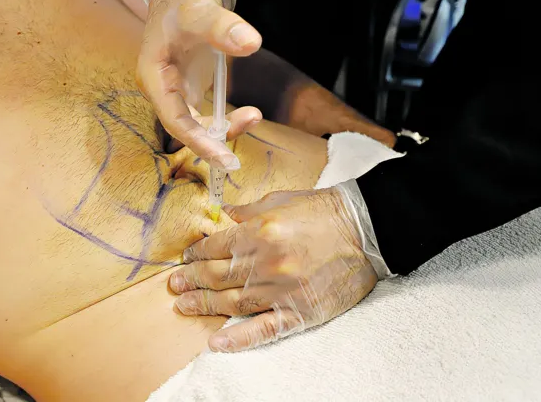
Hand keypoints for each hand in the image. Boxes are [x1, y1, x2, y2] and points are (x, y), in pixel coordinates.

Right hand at [137, 0, 262, 169]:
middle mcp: (162, 89)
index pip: (173, 119)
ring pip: (196, 125)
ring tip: (254, 117)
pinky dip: (226, 120)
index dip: (196, 141)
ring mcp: (175, 91)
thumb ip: (223, 26)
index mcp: (153, 76)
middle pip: (184, 128)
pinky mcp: (190, 89)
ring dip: (222, 130)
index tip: (222, 157)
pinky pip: (206, 115)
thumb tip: (251, 43)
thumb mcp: (201, 9)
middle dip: (210, 145)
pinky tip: (250, 114)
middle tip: (235, 162)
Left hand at [169, 187, 377, 351]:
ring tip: (184, 306)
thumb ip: (248, 210)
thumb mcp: (280, 199)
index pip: (215, 247)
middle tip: (174, 285)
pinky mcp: (301, 311)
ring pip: (232, 301)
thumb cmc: (323, 211)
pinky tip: (216, 342)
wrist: (366, 228)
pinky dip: (239, 337)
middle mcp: (266, 262)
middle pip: (217, 275)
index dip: (196, 254)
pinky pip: (265, 328)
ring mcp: (283, 289)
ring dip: (204, 304)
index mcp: (258, 231)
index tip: (186, 260)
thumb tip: (223, 214)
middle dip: (192, 279)